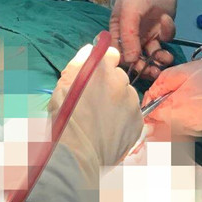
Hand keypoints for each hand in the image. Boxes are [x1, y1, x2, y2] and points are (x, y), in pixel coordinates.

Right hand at [49, 45, 143, 166]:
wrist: (77, 153)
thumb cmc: (65, 118)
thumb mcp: (63, 84)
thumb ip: (79, 61)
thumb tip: (91, 48)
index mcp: (101, 70)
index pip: (111, 54)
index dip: (104, 64)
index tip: (98, 74)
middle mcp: (120, 82)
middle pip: (119, 76)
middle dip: (110, 85)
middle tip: (94, 102)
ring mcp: (132, 102)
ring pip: (127, 96)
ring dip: (118, 102)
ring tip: (101, 120)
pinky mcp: (138, 121)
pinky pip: (132, 114)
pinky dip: (124, 120)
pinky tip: (109, 129)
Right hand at [109, 0, 177, 77]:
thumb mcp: (130, 12)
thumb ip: (129, 36)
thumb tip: (130, 61)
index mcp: (118, 32)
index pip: (119, 55)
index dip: (127, 66)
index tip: (136, 72)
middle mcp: (131, 36)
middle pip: (137, 59)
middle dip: (146, 67)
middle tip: (155, 73)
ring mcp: (148, 33)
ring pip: (153, 54)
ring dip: (159, 60)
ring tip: (166, 59)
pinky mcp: (162, 29)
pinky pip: (165, 40)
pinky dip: (167, 34)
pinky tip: (166, 21)